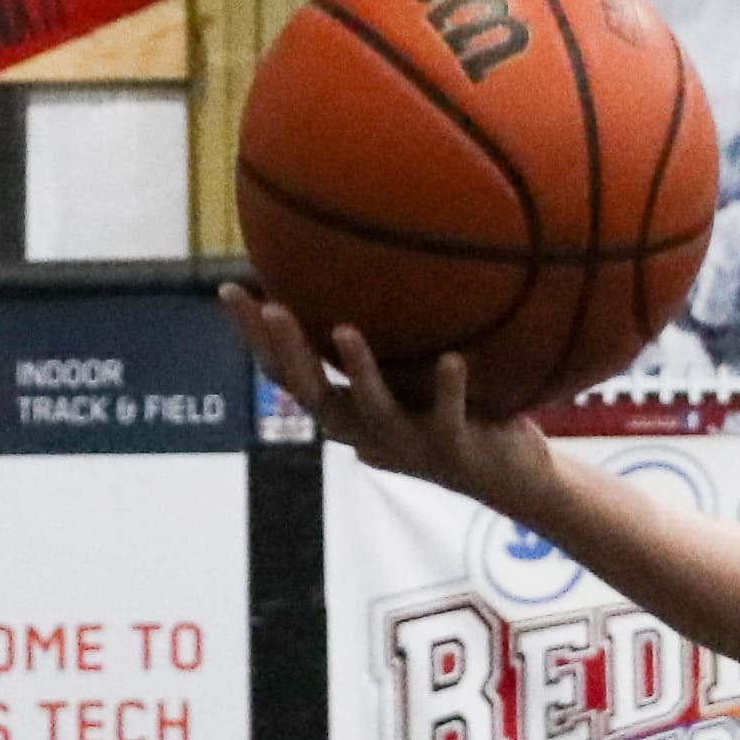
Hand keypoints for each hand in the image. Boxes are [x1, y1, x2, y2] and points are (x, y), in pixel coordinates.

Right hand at [223, 288, 559, 514]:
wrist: (510, 476)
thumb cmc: (454, 411)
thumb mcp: (412, 371)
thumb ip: (386, 334)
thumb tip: (365, 264)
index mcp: (349, 410)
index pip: (287, 374)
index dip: (255, 338)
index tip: (229, 291)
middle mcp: (369, 431)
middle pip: (313, 395)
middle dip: (288, 352)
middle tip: (271, 307)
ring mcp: (410, 444)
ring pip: (373, 409)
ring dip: (358, 369)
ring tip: (345, 330)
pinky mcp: (453, 450)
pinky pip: (449, 417)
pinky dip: (449, 387)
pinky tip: (454, 357)